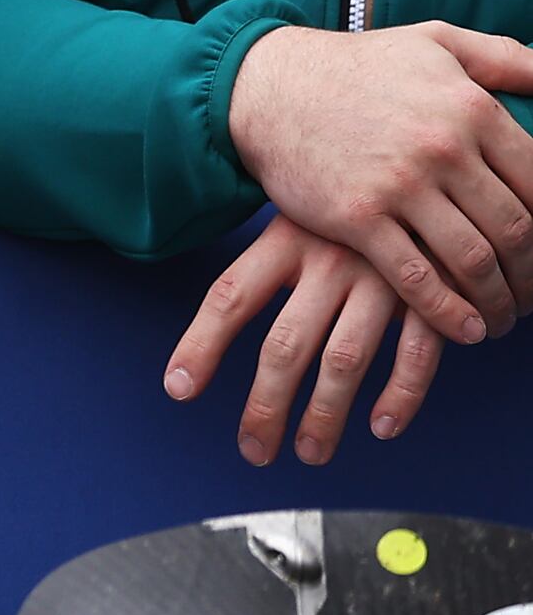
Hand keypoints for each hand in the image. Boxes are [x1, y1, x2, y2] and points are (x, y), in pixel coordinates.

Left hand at [172, 213, 451, 466]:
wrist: (426, 163)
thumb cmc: (349, 206)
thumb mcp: (300, 216)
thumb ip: (263, 266)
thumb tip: (218, 311)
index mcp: (285, 238)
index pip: (229, 295)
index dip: (200, 344)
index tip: (179, 388)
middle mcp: (329, 260)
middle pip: (285, 344)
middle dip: (266, 404)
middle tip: (254, 449)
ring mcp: (383, 279)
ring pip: (344, 360)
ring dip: (325, 413)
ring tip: (310, 452)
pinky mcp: (435, 294)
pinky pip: (416, 354)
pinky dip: (401, 395)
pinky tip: (381, 426)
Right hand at [229, 19, 532, 347]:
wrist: (265, 85)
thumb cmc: (356, 66)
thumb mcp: (435, 40)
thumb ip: (505, 57)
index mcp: (471, 109)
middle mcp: (442, 147)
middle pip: (516, 230)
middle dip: (532, 275)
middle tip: (530, 295)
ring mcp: (399, 184)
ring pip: (474, 261)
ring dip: (499, 301)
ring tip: (502, 318)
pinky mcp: (356, 216)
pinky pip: (417, 279)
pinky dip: (450, 313)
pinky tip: (467, 330)